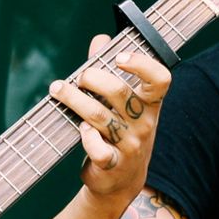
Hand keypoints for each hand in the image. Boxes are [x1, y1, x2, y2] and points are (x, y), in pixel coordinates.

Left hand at [53, 34, 170, 202]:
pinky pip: (98, 149)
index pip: (160, 79)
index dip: (142, 64)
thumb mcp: (124, 103)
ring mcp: (130, 144)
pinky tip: (80, 129)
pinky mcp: (113, 163)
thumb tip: (101, 39)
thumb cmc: (121, 131)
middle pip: (119, 92)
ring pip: (99, 116)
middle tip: (79, 77)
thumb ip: (110, 70)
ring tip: (57, 89)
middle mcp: (145, 123)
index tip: (118, 56)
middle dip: (92, 77)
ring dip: (74, 99)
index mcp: (151, 104)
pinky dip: (86, 137)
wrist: (122, 180)